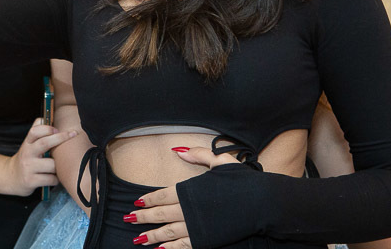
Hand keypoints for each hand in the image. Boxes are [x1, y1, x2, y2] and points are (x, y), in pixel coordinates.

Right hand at [4, 118, 77, 195]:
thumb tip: (48, 116)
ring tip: (58, 167)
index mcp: (27, 143)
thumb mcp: (28, 144)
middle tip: (73, 134)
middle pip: (44, 143)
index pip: (35, 131)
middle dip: (61, 138)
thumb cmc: (27, 158)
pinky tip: (53, 178)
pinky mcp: (31, 181)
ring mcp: (28, 168)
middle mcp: (27, 154)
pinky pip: (51, 179)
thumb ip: (37, 130)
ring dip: (59, 166)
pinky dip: (56, 179)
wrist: (11, 178)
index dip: (47, 128)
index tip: (58, 129)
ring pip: (52, 165)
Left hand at [126, 146, 240, 247]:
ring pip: (167, 232)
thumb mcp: (219, 161)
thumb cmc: (241, 181)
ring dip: (151, 235)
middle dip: (143, 217)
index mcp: (189, 189)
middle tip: (129, 219)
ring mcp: (196, 227)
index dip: (148, 200)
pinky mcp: (205, 240)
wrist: (261, 203)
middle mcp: (188, 209)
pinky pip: (182, 246)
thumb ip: (197, 154)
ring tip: (138, 239)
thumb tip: (177, 150)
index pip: (161, 195)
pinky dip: (170, 248)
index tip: (137, 202)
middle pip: (160, 214)